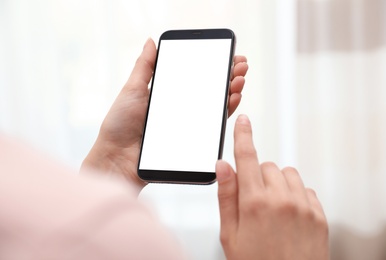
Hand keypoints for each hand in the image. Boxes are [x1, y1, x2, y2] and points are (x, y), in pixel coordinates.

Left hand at [81, 38, 247, 192]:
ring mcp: (187, 125)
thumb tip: (151, 41)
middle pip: (210, 90)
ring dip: (231, 91)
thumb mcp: (132, 90)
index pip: (196, 77)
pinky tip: (233, 99)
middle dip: (228, 76)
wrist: (117, 158)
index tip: (228, 56)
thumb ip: (145, 67)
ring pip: (215, 107)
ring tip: (239, 78)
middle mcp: (181, 109)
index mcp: (169, 95)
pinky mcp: (191, 141)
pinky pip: (212, 126)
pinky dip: (225, 112)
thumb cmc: (119, 125)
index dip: (213, 66)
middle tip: (240, 64)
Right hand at [216, 115, 328, 259]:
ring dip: (277, 183)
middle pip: (266, 166)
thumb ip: (226, 196)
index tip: (244, 121)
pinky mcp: (318, 214)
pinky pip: (305, 189)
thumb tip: (222, 166)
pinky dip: (294, 195)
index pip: (246, 158)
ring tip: (271, 208)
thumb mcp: (230, 235)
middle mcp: (281, 199)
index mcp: (254, 203)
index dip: (243, 136)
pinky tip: (288, 215)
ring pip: (287, 175)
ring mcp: (303, 206)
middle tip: (252, 201)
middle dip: (256, 177)